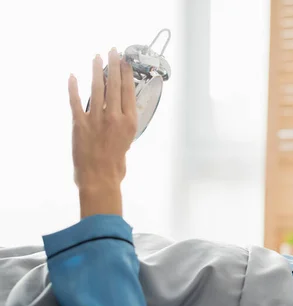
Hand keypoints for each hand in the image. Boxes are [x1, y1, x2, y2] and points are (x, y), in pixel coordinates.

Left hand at [68, 48, 136, 190]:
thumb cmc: (116, 165)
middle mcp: (114, 116)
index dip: (126, 74)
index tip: (125, 62)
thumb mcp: (128, 142)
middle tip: (113, 51)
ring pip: (97, 88)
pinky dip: (73, 88)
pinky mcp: (79, 123)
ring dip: (96, 71)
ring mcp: (96, 118)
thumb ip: (124, 125)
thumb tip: (120, 114)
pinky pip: (75, 101)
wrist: (100, 177)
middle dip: (113, 66)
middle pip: (114, 85)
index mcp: (129, 121)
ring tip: (97, 57)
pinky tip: (73, 76)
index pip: (128, 92)